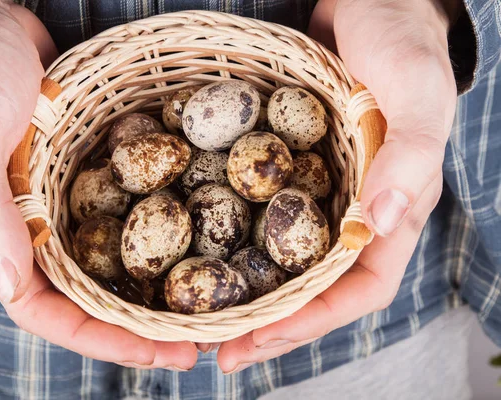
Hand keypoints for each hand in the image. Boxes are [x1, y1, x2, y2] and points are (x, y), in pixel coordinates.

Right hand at [0, 0, 196, 369]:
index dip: (102, 339)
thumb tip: (10, 285)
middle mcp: (30, 229)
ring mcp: (60, 203)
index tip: (160, 353)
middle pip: (87, 298)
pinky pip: (121, 217)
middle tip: (196, 343)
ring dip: (152, 289)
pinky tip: (192, 241)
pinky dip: (153, 236)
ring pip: (108, 264)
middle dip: (138, 327)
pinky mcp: (84, 173)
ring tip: (203, 306)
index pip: (47, 311)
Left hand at [217, 0, 458, 372]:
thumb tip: (375, 226)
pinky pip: (259, 212)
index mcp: (393, 211)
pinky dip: (232, 238)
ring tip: (197, 316)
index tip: (257, 341)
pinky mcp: (288, 167)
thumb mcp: (417, 95)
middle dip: (268, 323)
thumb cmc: (404, 46)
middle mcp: (352, 212)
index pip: (358, 288)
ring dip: (244, 291)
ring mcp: (318, 191)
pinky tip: (195, 250)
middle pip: (311, 287)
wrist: (372, 3)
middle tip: (215, 350)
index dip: (311, 322)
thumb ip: (409, 158)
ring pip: (282, 259)